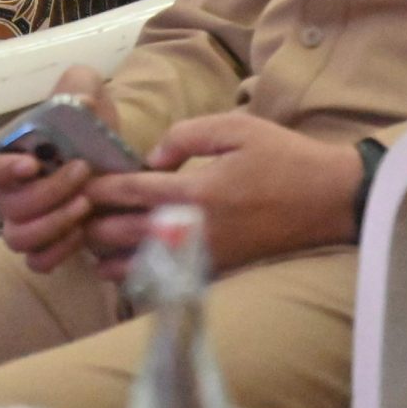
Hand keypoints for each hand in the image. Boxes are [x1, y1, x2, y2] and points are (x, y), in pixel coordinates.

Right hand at [0, 68, 120, 273]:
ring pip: (19, 237)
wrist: (113, 157)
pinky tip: (84, 230)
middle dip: (49, 190)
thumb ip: (80, 86)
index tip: (31, 164)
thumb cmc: (87, 124)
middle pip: (9, 205)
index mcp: (4, 153)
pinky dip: (59, 251)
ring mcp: (22, 222)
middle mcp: (6, 191)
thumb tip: (82, 102)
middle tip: (83, 170)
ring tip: (87, 203)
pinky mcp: (45, 246)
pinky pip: (38, 262)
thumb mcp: (86, 93)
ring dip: (54, 223)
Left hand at [82, 113, 361, 281]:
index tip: (77, 183)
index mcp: (195, 193)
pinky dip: (140, 274)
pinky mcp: (218, 270)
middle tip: (77, 214)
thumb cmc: (284, 158)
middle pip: (123, 235)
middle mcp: (193, 231)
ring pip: (139, 268)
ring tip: (95, 243)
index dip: (97, 189)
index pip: (129, 193)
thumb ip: (186, 135)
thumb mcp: (236, 128)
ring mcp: (205, 256)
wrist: (329, 200)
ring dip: (111, 256)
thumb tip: (152, 157)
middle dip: (93, 226)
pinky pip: (166, 279)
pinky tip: (128, 264)